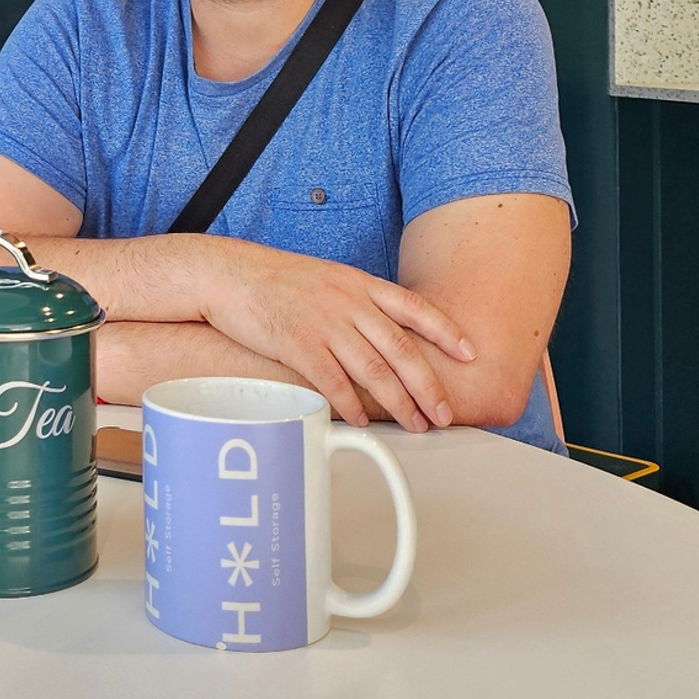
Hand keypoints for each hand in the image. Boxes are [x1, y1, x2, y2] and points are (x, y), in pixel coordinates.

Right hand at [196, 243, 474, 431]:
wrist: (228, 274)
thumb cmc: (272, 278)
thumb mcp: (324, 278)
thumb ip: (354, 301)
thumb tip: (377, 329)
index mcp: (357, 283)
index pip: (413, 307)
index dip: (445, 330)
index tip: (469, 351)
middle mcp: (347, 301)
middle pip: (401, 348)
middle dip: (429, 385)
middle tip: (446, 413)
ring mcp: (324, 323)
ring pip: (374, 369)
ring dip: (400, 402)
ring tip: (416, 425)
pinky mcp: (297, 344)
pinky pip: (333, 381)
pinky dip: (352, 405)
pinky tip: (363, 420)